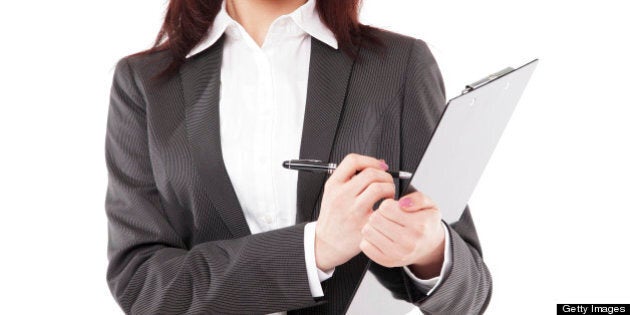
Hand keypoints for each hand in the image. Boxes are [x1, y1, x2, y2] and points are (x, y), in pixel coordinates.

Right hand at [315, 154, 394, 270]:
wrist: (326, 244)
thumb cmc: (333, 218)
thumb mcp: (333, 193)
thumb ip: (351, 177)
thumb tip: (379, 164)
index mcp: (333, 185)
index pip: (353, 161)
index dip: (370, 160)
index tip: (379, 166)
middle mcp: (342, 196)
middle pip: (370, 173)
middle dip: (384, 176)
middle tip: (386, 183)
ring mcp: (353, 211)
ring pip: (379, 188)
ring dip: (389, 189)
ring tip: (388, 195)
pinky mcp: (364, 225)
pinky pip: (383, 209)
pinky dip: (390, 206)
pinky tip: (387, 209)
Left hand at [360, 191, 444, 278]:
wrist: (428, 247)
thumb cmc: (426, 223)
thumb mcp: (430, 206)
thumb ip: (418, 199)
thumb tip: (402, 203)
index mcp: (420, 225)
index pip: (386, 207)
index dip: (387, 204)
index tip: (393, 208)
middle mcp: (409, 242)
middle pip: (375, 218)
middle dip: (379, 214)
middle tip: (387, 217)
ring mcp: (397, 254)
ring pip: (367, 231)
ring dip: (372, 226)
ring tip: (383, 226)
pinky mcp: (387, 262)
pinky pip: (365, 246)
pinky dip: (369, 239)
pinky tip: (380, 237)